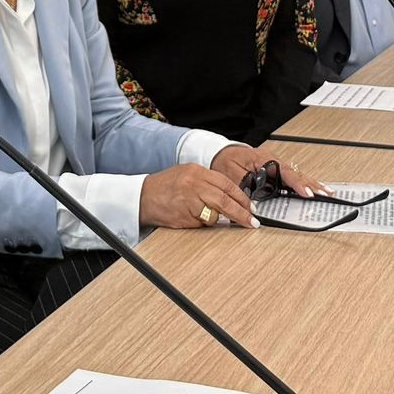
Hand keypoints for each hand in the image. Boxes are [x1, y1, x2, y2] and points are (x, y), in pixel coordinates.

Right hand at [139, 162, 255, 228]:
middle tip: (251, 221)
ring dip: (222, 219)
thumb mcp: (186, 175)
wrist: (142, 197)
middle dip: (241, 212)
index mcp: (197, 171)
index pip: (227, 184)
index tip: (251, 207)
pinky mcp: (185, 215)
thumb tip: (229, 197)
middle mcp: (194, 183)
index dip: (242, 197)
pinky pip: (203, 223)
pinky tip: (195, 218)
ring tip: (224, 220)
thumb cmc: (164, 187)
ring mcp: (189, 200)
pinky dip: (204, 223)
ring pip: (216, 213)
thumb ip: (206, 183)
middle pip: (225, 200)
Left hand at [211, 144, 330, 199]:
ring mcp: (277, 164)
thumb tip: (253, 200)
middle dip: (311, 185)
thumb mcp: (230, 173)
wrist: (223, 153)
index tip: (306, 193)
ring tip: (327, 192)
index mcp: (263, 159)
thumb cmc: (226, 160)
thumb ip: (242, 185)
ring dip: (312, 184)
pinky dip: (306, 183)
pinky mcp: (277, 170)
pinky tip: (316, 188)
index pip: (284, 172)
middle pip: (296, 174)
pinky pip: (294, 177)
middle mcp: (273, 160)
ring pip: (298, 175)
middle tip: (325, 194)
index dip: (296, 184)